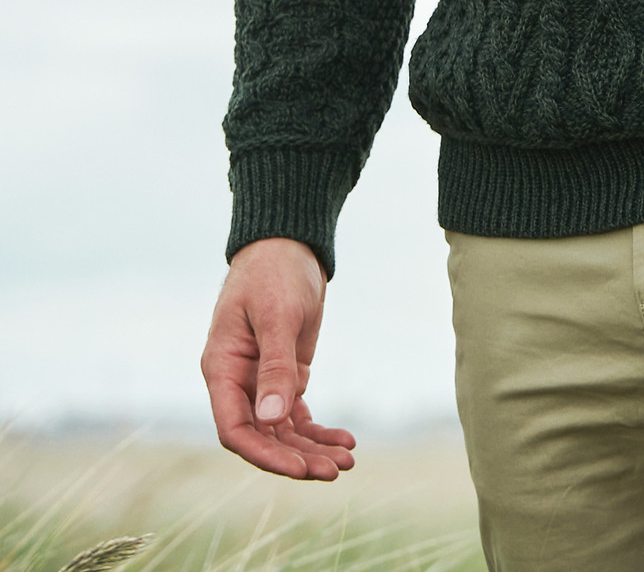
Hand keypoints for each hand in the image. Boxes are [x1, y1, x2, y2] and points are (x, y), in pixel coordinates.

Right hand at [201, 237, 355, 480]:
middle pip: (263, 437)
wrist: (289, 245)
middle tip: (336, 471)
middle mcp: (239, 382)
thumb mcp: (277, 316)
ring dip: (312, 449)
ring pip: (283, 431)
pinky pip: (298, 415)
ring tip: (348, 462)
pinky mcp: (286, 375)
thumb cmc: (274, 273)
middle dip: (297, 458)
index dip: (264, 454)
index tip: (299, 468)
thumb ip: (275, 367)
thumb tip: (271, 420)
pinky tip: (345, 441)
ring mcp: (262, 381)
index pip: (235, 429)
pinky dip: (319, 430)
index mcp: (223, 369)